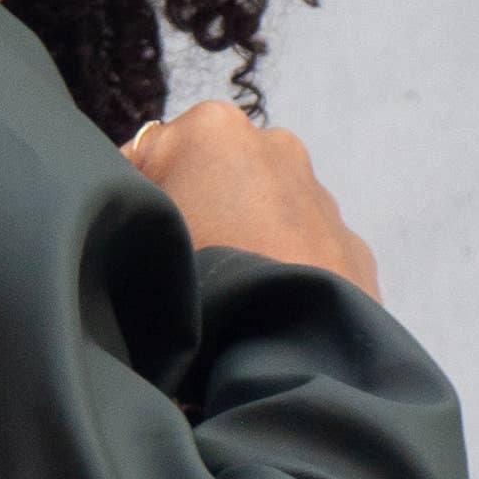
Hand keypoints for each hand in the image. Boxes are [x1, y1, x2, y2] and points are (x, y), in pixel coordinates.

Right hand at [124, 101, 380, 299]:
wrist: (293, 350)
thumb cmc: (198, 284)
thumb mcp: (132, 238)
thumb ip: (127, 206)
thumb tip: (138, 211)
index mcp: (211, 128)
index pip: (140, 159)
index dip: (128, 210)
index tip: (130, 253)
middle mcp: (274, 143)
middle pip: (209, 178)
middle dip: (195, 215)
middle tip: (178, 276)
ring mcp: (319, 192)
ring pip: (259, 210)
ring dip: (240, 239)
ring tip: (224, 298)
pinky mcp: (351, 242)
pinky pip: (299, 246)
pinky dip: (280, 266)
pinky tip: (266, 309)